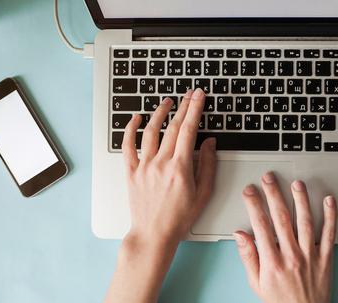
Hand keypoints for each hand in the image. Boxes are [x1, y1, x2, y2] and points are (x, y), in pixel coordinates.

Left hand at [122, 88, 216, 242]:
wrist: (154, 234)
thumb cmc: (179, 218)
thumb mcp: (203, 194)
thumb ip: (207, 165)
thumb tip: (209, 142)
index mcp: (180, 168)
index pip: (189, 130)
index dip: (195, 109)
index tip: (199, 96)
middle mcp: (161, 163)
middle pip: (173, 127)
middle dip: (183, 106)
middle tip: (189, 93)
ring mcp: (144, 167)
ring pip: (151, 132)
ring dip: (159, 113)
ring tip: (167, 102)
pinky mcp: (131, 172)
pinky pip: (128, 146)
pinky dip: (130, 129)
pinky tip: (135, 118)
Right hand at [233, 172, 336, 302]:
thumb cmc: (280, 301)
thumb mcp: (256, 283)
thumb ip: (248, 257)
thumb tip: (240, 235)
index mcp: (272, 262)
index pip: (260, 225)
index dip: (254, 204)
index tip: (250, 191)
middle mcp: (292, 255)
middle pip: (281, 217)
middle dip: (274, 194)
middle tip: (269, 178)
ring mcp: (310, 255)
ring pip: (305, 221)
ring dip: (301, 199)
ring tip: (296, 184)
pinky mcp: (326, 257)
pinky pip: (329, 233)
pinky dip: (330, 216)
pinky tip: (328, 200)